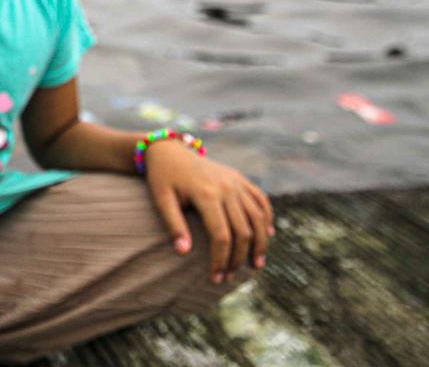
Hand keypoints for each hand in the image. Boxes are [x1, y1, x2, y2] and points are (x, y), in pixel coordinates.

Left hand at [144, 140, 273, 283]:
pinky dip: (266, 218)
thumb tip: (183, 253)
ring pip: (257, 218)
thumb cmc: (163, 178)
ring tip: (255, 265)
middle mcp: (226, 188)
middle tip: (229, 277)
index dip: (220, 260)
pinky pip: (261, 200)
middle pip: (242, 231)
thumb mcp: (161, 200)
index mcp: (206, 194)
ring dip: (259, 243)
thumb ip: (173, 225)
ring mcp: (236, 182)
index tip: (216, 278)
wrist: (170, 150)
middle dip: (238, 258)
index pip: (221, 236)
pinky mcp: (240, 179)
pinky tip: (266, 236)